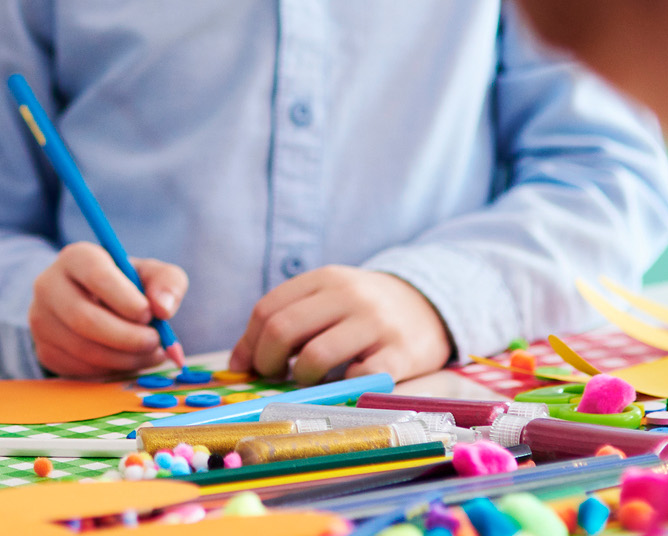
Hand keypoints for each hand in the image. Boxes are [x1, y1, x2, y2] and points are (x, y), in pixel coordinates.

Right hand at [29, 242, 186, 377]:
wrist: (91, 303)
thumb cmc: (125, 286)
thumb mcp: (150, 274)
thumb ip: (167, 282)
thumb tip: (164, 309)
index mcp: (76, 258)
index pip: (95, 275)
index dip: (125, 299)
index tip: (149, 314)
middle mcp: (49, 285)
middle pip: (85, 319)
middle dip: (127, 337)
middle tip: (155, 342)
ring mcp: (42, 320)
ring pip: (83, 349)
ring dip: (125, 358)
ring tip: (150, 353)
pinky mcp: (45, 350)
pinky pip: (80, 369)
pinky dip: (111, 370)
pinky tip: (128, 360)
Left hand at [228, 265, 451, 383]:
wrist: (428, 307)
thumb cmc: (362, 311)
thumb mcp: (327, 300)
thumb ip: (287, 321)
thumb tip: (239, 363)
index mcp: (324, 279)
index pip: (267, 309)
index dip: (249, 343)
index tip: (248, 366)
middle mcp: (348, 295)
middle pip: (283, 329)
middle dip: (267, 361)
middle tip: (273, 377)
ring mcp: (375, 323)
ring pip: (314, 356)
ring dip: (301, 378)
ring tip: (309, 379)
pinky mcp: (400, 354)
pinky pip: (357, 379)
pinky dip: (341, 389)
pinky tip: (342, 385)